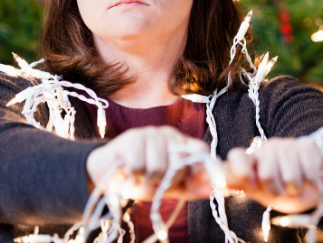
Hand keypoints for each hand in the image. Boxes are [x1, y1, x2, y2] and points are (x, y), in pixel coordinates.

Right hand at [86, 126, 212, 200]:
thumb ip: (191, 188)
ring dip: (146, 180)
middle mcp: (169, 134)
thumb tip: (212, 190)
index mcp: (182, 143)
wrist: (109, 173)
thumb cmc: (143, 179)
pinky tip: (129, 170)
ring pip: (158, 166)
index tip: (189, 184)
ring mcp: (151, 133)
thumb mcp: (169, 187)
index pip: (201, 151)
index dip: (199, 170)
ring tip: (140, 176)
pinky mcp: (131, 137)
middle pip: (180, 163)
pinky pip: (138, 164)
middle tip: (154, 181)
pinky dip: (132, 174)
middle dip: (166, 181)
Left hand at [226, 138, 322, 213]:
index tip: (253, 187)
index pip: (236, 157)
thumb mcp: (264, 193)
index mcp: (253, 159)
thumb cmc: (287, 190)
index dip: (242, 173)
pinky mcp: (309, 147)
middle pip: (266, 174)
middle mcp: (268, 148)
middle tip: (283, 191)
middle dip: (277, 191)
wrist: (319, 185)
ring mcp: (288, 145)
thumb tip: (219, 183)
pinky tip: (310, 179)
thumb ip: (245, 186)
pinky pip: (308, 171)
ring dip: (295, 188)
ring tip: (297, 185)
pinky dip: (311, 182)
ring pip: (289, 176)